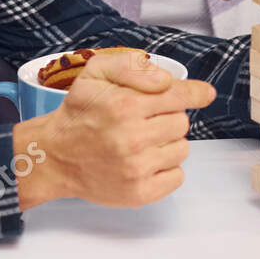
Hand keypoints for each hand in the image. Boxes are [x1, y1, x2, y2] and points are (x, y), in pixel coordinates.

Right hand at [15, 52, 214, 209]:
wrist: (55, 157)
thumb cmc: (78, 114)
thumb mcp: (96, 73)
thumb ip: (131, 66)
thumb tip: (167, 80)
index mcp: (124, 105)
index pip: (178, 95)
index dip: (195, 93)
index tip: (204, 94)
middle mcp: (131, 137)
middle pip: (182, 121)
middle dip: (167, 117)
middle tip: (143, 121)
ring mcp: (136, 168)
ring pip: (182, 149)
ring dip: (167, 144)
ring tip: (141, 142)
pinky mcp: (139, 193)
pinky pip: (177, 177)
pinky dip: (166, 169)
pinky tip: (145, 162)